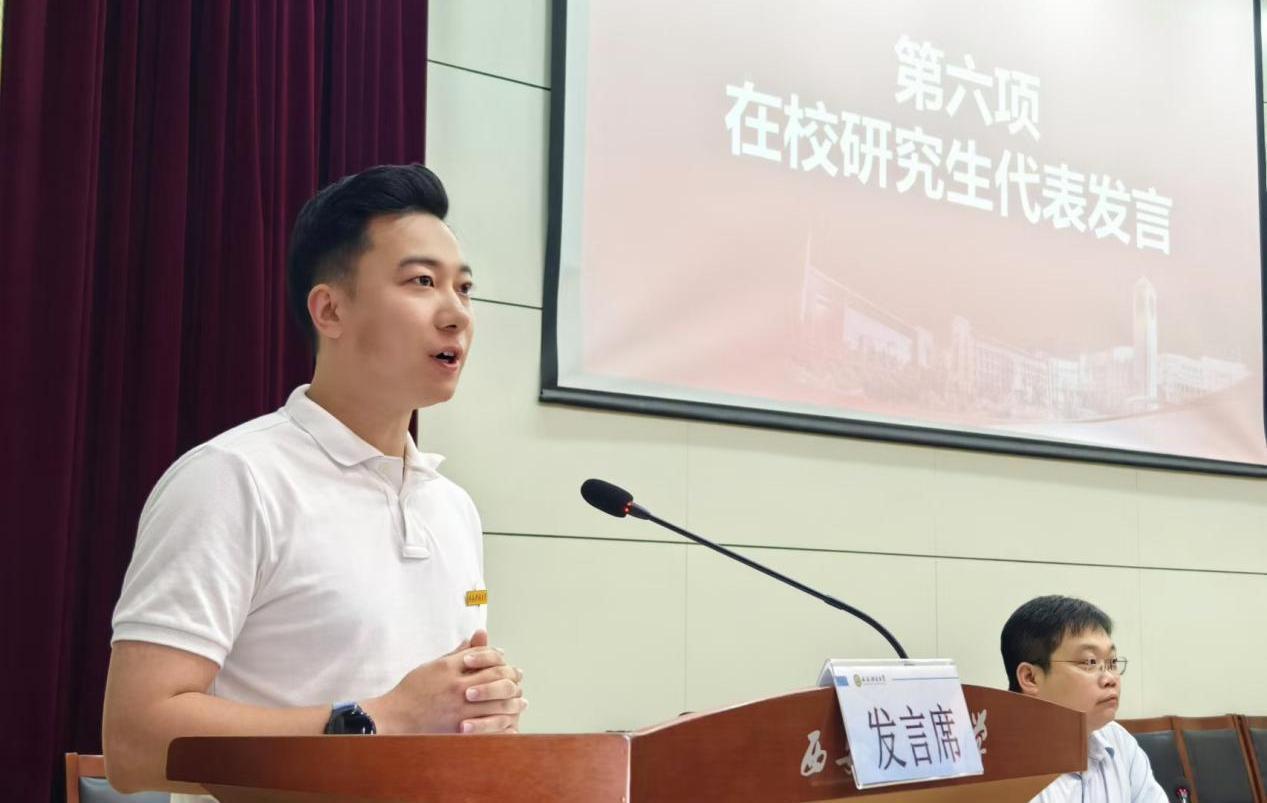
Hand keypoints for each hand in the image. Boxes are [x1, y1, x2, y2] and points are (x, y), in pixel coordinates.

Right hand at [364, 629, 525, 734]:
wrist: (394, 718)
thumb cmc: (413, 690)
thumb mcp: (433, 666)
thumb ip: (458, 653)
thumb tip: (478, 637)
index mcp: (449, 667)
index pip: (484, 656)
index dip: (499, 657)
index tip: (506, 660)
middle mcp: (456, 686)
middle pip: (495, 677)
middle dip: (511, 678)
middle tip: (519, 679)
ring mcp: (458, 709)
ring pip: (496, 702)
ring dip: (513, 702)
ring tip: (521, 702)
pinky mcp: (458, 729)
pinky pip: (488, 726)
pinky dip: (503, 725)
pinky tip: (510, 724)